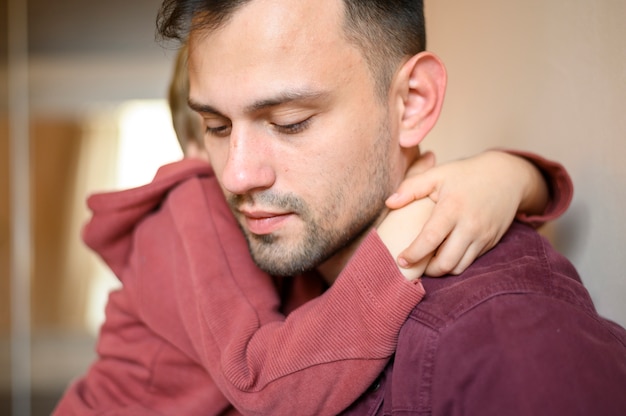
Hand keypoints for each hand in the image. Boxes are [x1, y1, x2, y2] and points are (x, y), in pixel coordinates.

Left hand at [385, 150, 547, 275]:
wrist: (508, 177)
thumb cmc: (466, 174)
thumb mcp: (438, 174)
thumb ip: (411, 187)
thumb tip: (389, 202)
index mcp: (453, 208)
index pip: (430, 239)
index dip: (413, 253)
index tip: (401, 260)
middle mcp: (470, 226)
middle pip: (446, 262)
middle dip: (427, 269)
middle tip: (414, 264)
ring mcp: (482, 236)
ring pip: (459, 267)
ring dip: (441, 269)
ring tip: (428, 262)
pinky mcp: (491, 242)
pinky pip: (471, 261)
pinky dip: (455, 263)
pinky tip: (445, 255)